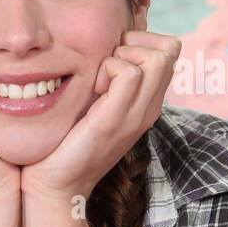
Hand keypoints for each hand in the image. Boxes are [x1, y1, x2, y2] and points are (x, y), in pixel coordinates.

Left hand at [20, 30, 181, 204]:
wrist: (56, 185)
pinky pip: (130, 72)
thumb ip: (107, 79)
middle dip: (135, 42)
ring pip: (158, 56)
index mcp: (147, 102)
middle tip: (106, 67)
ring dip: (122, 56)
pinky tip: (92, 90)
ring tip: (100, 82)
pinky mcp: (115, 119)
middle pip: (170, 47)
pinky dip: (109, 69)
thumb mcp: (94, 104)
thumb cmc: (67, 142)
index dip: (140, 41)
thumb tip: (107, 44)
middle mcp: (149, 107)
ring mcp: (136, 114)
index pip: (169, 49)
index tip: (110, 62)